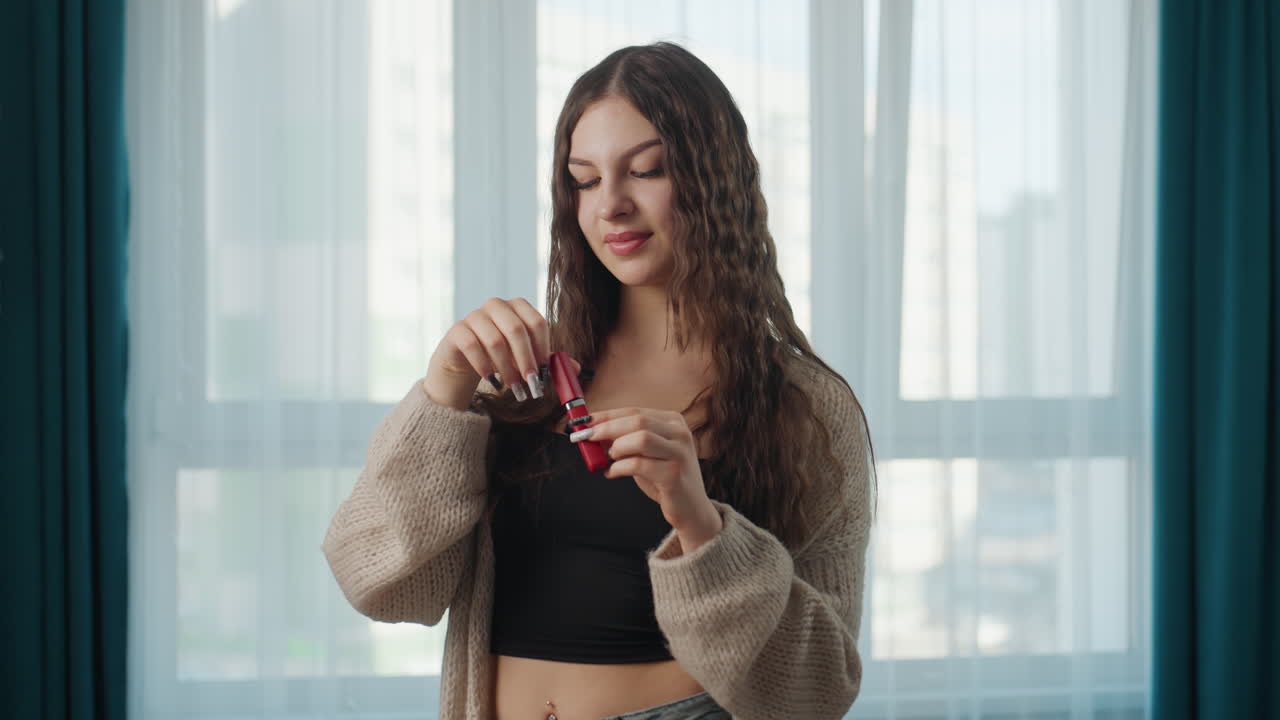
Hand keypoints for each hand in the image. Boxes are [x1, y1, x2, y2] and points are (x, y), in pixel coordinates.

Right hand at [424, 297, 552, 407]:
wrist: (464, 360)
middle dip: (526, 360)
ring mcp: (475, 315)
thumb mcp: (526, 358)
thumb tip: (575, 367)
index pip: (536, 322)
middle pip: (517, 329)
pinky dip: (484, 365)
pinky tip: (491, 379)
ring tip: (512, 386)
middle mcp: (496, 306)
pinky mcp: (457, 330)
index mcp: (518, 307)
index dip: (542, 348)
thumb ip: (547, 360)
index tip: (544, 371)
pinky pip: (472, 346)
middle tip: (531, 384)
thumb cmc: (501, 356)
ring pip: (495, 340)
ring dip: (506, 368)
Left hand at [575, 407, 723, 549]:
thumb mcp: (646, 453)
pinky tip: (612, 473)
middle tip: (587, 436)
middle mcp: (680, 433)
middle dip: (607, 427)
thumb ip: (626, 440)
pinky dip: (619, 468)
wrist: (691, 508)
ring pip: (641, 438)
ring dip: (617, 447)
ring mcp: (679, 453)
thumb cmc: (665, 478)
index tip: (584, 421)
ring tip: (610, 458)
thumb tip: (595, 431)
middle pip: (637, 420)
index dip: (606, 415)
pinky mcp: (674, 474)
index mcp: (673, 421)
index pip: (635, 411)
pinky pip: (639, 464)